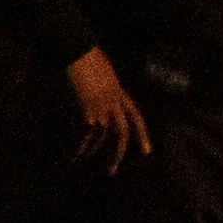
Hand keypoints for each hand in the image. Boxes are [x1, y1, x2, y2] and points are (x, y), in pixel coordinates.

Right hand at [65, 47, 151, 172]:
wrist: (81, 52)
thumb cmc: (92, 60)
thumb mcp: (105, 78)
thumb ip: (107, 93)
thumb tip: (99, 110)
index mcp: (121, 94)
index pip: (136, 117)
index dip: (142, 134)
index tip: (147, 151)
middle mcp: (115, 101)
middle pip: (124, 130)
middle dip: (120, 151)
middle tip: (113, 170)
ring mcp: (101, 105)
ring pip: (105, 134)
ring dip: (95, 150)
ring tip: (86, 161)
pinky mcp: (87, 106)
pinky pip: (87, 131)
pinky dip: (81, 144)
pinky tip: (76, 155)